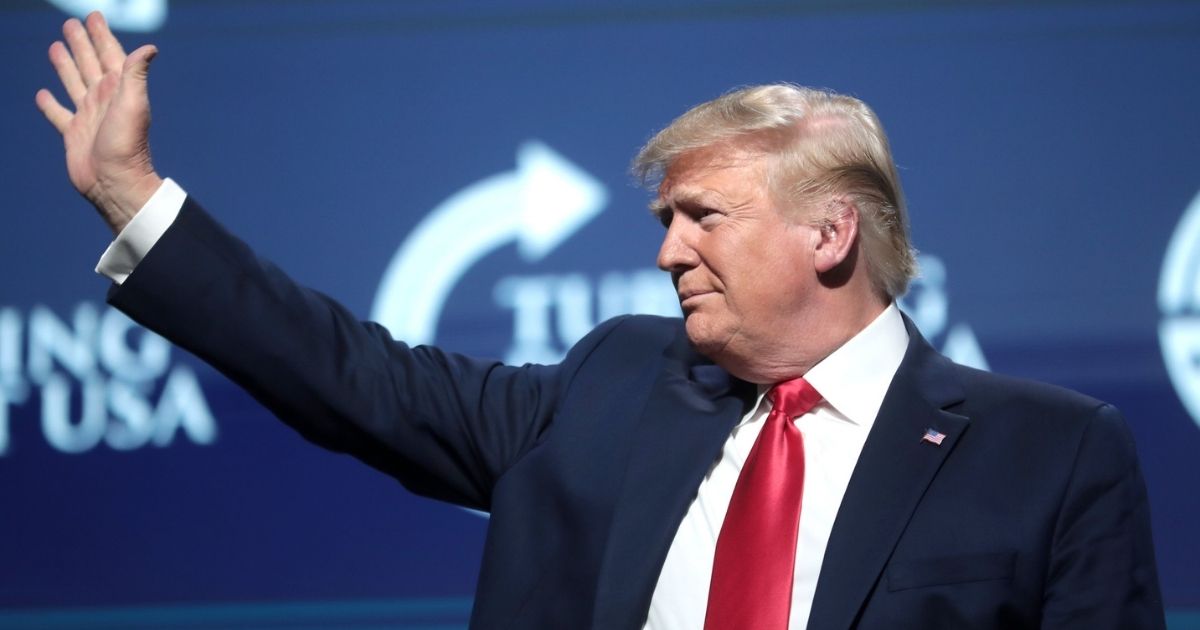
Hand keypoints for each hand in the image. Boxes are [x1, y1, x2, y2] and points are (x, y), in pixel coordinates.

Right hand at [36, 11, 162, 234]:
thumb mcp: (133, 104)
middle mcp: (102, 99)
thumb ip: (136, 74)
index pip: (109, 54)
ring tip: (55, 46)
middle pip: (89, 63)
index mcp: (117, 89)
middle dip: (81, 43)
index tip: (94, 16)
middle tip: (71, 24)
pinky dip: (49, 104)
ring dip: (65, 64)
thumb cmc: (127, 145)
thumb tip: (149, 48)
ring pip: (73, 82)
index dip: (102, 35)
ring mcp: (87, 116)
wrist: (116, 183)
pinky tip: (42, 94)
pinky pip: (58, 114)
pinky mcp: (73, 134)